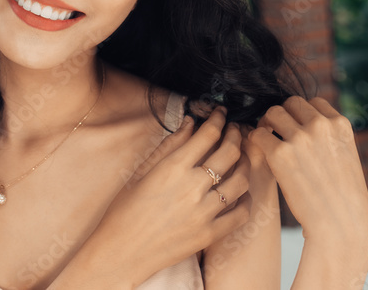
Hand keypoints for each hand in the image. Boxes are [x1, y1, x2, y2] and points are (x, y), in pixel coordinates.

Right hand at [66, 107, 250, 286]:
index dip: (219, 119)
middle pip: (230, 152)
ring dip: (245, 162)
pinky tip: (240, 191)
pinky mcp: (210, 234)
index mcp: (173, 168)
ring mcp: (204, 212)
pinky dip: (246, 198)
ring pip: (241, 180)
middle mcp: (192, 188)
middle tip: (235, 129)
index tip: (221, 114)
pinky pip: (241, 212)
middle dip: (236, 134)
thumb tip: (190, 123)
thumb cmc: (125, 211)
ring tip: (242, 156)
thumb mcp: (142, 172)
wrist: (121, 252)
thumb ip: (170, 146)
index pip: (208, 134)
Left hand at [248, 96, 367, 250]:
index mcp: (340, 125)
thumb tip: (304, 125)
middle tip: (276, 133)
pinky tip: (260, 154)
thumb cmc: (342, 197)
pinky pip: (258, 134)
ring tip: (267, 142)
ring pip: (272, 113)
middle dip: (283, 117)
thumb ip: (328, 137)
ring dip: (267, 125)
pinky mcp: (280, 153)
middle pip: (291, 103)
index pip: (313, 103)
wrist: (341, 225)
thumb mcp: (345, 157)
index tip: (296, 128)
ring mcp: (300, 137)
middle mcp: (321, 125)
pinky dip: (255, 141)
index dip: (301, 115)